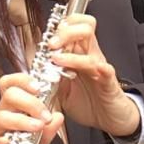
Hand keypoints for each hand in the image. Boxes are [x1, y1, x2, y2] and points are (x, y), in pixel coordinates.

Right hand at [0, 72, 64, 143]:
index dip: (24, 81)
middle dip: (29, 102)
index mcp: (11, 111)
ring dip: (20, 121)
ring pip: (0, 117)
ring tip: (36, 127)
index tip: (39, 87)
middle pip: (9, 96)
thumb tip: (58, 116)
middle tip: (44, 114)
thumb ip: (46, 132)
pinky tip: (6, 142)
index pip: (12, 85)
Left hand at [49, 13, 140, 137]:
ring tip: (57, 60)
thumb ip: (51, 77)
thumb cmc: (88, 101)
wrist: (110, 118)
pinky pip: (108, 72)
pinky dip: (103, 68)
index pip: (74, 25)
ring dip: (73, 54)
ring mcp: (100, 69)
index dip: (61, 26)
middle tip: (51, 44)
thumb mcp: (62, 89)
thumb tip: (33, 68)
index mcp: (79, 54)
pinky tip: (97, 68)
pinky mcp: (109, 84)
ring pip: (91, 50)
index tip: (47, 37)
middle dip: (65, 32)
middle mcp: (91, 56)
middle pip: (85, 28)